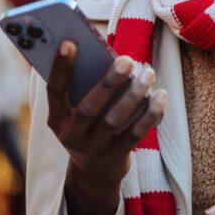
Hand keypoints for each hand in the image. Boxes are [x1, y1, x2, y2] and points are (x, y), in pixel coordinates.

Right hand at [46, 41, 166, 214]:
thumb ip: (86, 86)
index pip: (54, 90)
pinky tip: (160, 96)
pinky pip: (134, 134)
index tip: (70, 42)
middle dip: (109, 82)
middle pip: (89, 107)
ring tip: (149, 73)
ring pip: (114, 120)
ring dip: (134, 95)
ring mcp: (92, 149)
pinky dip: (149, 114)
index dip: (60, 67)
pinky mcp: (115, 158)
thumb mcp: (77, 110)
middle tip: (127, 59)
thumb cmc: (89, 124)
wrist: (94, 172)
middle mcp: (70, 135)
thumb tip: (111, 56)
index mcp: (56, 118)